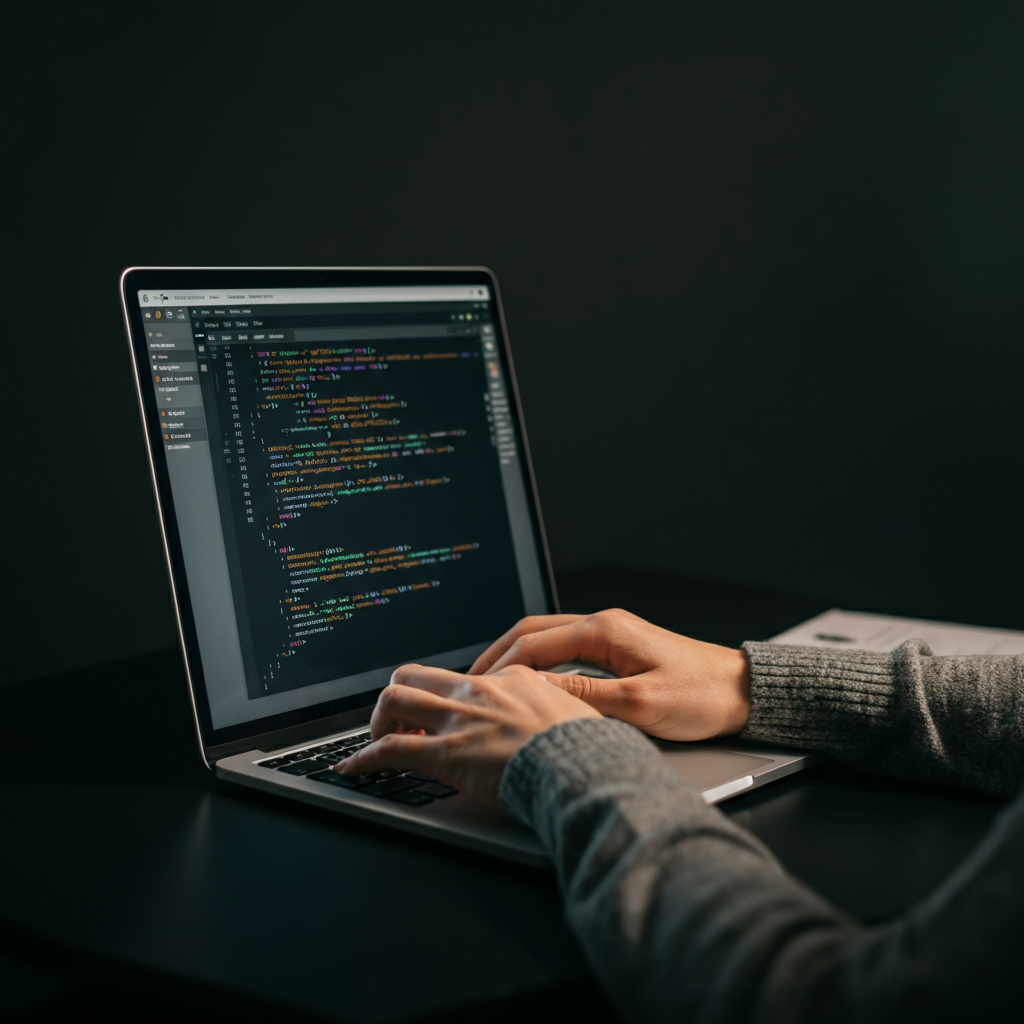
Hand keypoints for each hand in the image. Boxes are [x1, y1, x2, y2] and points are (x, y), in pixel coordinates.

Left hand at [336, 663, 600, 805]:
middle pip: (415, 675)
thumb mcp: (577, 711)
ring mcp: (459, 720)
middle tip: (399, 723)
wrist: (584, 768)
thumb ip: (556, 707)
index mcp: (510, 680)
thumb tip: (558, 714)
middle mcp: (478, 691)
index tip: (446, 717)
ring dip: (377, 722)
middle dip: (398, 698)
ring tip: (375, 742)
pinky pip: (389, 749)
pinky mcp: (445, 754)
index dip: (448, 700)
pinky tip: (353, 769)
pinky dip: (363, 759)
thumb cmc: (587, 749)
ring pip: (393, 700)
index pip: (464, 678)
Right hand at [469, 608, 749, 740]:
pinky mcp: (619, 649)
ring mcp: (611, 635)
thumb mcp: (639, 705)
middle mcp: (604, 625)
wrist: (744, 692)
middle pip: (532, 631)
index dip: (498, 668)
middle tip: (468, 683)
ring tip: (491, 684)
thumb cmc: (702, 697)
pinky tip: (530, 683)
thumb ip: (583, 696)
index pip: (532, 643)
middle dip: (496, 656)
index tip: (475, 691)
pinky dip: (538, 662)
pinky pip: (565, 649)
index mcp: (604, 630)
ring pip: (546, 638)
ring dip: (515, 658)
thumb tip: (535, 690)